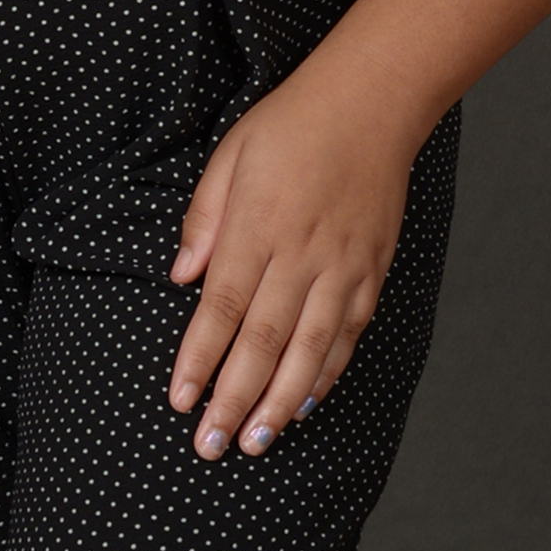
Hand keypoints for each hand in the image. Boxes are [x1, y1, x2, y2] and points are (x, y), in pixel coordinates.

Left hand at [166, 62, 429, 457]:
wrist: (370, 105)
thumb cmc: (289, 126)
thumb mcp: (229, 155)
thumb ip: (203, 219)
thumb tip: (180, 277)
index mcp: (258, 225)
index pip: (222, 307)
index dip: (200, 359)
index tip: (180, 400)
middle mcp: (302, 253)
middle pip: (263, 341)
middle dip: (233, 398)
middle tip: (210, 446)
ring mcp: (342, 266)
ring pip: (308, 349)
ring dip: (280, 402)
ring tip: (254, 441)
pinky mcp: (371, 272)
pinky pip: (346, 334)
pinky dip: (325, 373)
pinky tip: (305, 403)